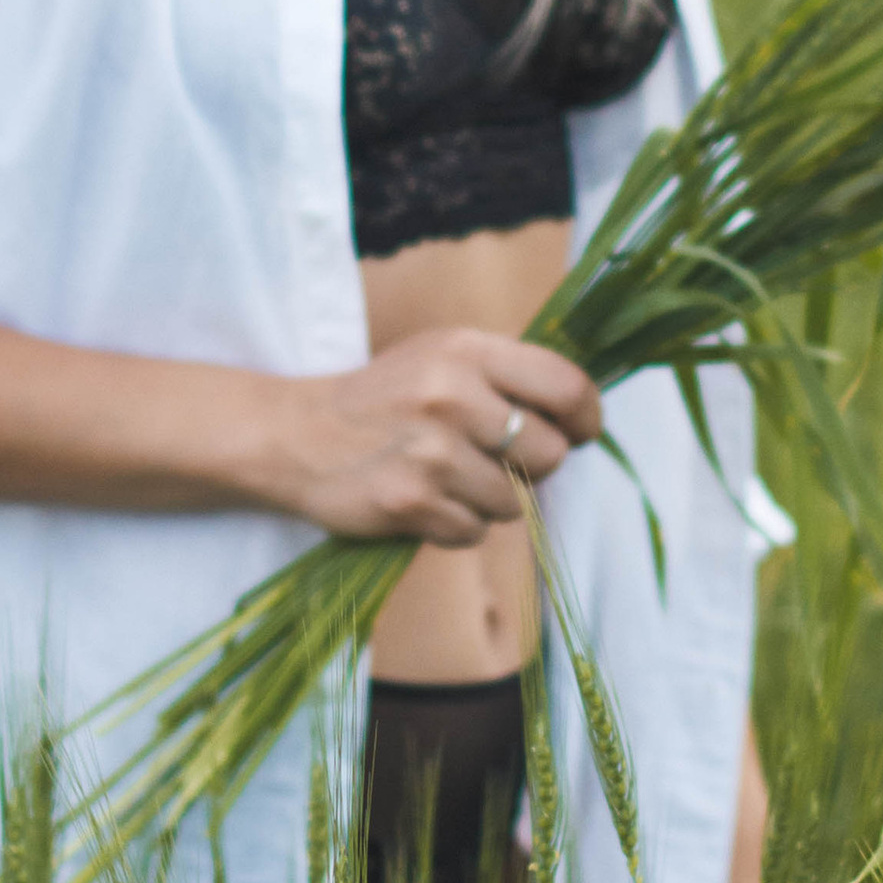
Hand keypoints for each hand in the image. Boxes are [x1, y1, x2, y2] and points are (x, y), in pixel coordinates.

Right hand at [265, 328, 601, 545]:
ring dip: (489, 499)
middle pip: (549, 453)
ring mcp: (432, 452)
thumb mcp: (441, 357)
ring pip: (514, 501)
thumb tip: (581, 417)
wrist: (296, 434)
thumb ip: (507, 376)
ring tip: (446, 476)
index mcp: (466, 351)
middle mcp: (452, 396)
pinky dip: (456, 524)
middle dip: (530, 465)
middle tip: (493, 458)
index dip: (586, 416)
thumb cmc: (384, 397)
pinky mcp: (411, 502)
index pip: (565, 385)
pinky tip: (425, 500)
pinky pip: (474, 532)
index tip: (581, 432)